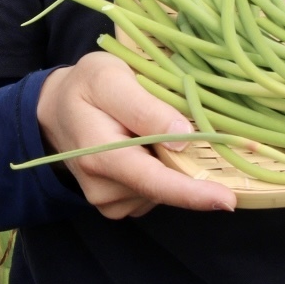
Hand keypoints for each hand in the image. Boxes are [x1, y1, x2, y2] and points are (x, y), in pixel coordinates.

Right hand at [36, 52, 236, 218]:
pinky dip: (163, 171)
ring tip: (151, 130)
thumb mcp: (109, 78)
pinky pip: (156, 192)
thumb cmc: (86, 86)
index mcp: (99, 154)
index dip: (191, 192)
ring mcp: (110, 200)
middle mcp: (103, 187)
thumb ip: (143, 106)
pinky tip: (147, 148)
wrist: (57, 111)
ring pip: (164, 188)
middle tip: (192, 126)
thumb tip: (182, 134)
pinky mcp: (119, 205)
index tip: (227, 201)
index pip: (152, 179)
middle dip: (190, 166)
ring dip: (172, 163)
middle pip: (165, 185)